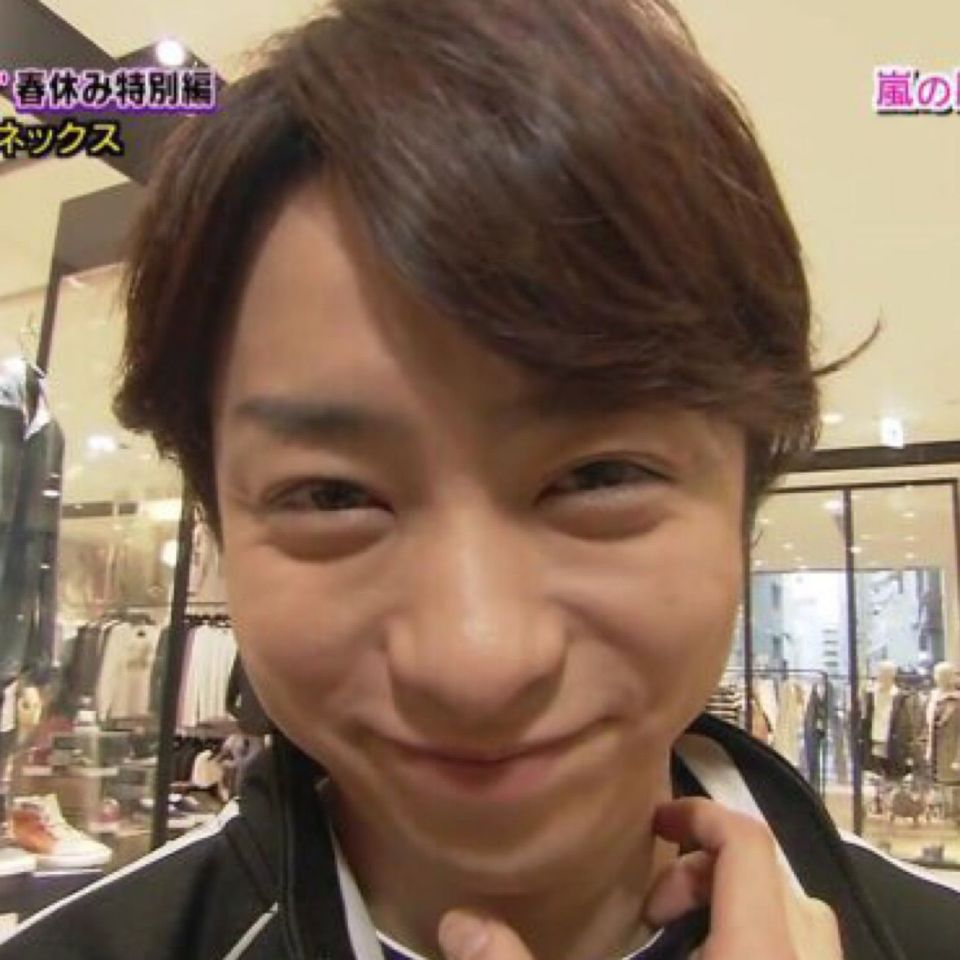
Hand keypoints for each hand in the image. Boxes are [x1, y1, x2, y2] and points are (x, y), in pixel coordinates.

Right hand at [435, 797, 842, 959]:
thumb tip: (456, 920)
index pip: (749, 849)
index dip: (702, 817)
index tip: (653, 823)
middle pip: (781, 881)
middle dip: (712, 872)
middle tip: (655, 908)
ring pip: (805, 928)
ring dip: (746, 911)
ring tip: (684, 943)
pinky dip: (765, 950)